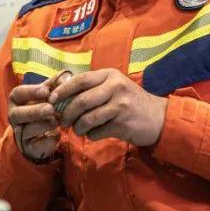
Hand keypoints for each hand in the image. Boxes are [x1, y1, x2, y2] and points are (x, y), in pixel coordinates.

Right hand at [8, 72, 70, 161]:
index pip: (18, 93)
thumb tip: (66, 76)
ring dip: (42, 125)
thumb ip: (54, 85)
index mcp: (16, 100)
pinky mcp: (29, 147)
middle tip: (50, 109)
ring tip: (56, 121)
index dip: (31, 91)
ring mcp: (20, 133)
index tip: (46, 91)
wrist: (39, 134)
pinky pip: (35, 146)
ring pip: (26, 130)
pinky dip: (46, 141)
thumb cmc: (42, 107)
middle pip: (18, 114)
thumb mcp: (46, 95)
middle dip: (34, 111)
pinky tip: (56, 136)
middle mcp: (14, 116)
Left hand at [48, 68, 166, 146]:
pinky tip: (94, 134)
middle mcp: (115, 87)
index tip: (51, 100)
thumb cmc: (130, 102)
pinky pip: (97, 131)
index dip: (62, 90)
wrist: (158, 118)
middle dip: (67, 113)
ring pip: (87, 118)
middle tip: (63, 121)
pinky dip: (91, 135)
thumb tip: (62, 96)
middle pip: (81, 101)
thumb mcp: (114, 87)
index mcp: (109, 75)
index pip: (80, 80)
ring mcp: (120, 105)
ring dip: (78, 127)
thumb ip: (92, 88)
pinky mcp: (123, 123)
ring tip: (78, 130)